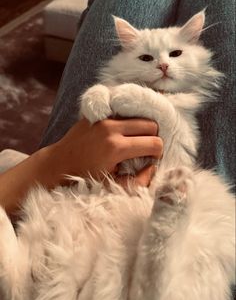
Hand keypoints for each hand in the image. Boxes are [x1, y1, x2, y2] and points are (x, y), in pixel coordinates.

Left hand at [0, 118, 162, 213]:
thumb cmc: (85, 178)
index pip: (154, 143)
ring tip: (132, 142)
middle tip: (142, 150)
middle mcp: (111, 129)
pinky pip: (123, 113)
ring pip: (138, 116)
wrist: (58, 164)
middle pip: (150, 124)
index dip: (157, 153)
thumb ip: (139, 180)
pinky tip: (122, 134)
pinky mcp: (98, 114)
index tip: (149, 160)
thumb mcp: (113, 186)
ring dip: (140, 129)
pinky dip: (127, 122)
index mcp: (116, 148)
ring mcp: (103, 119)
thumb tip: (154, 167)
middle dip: (152, 137)